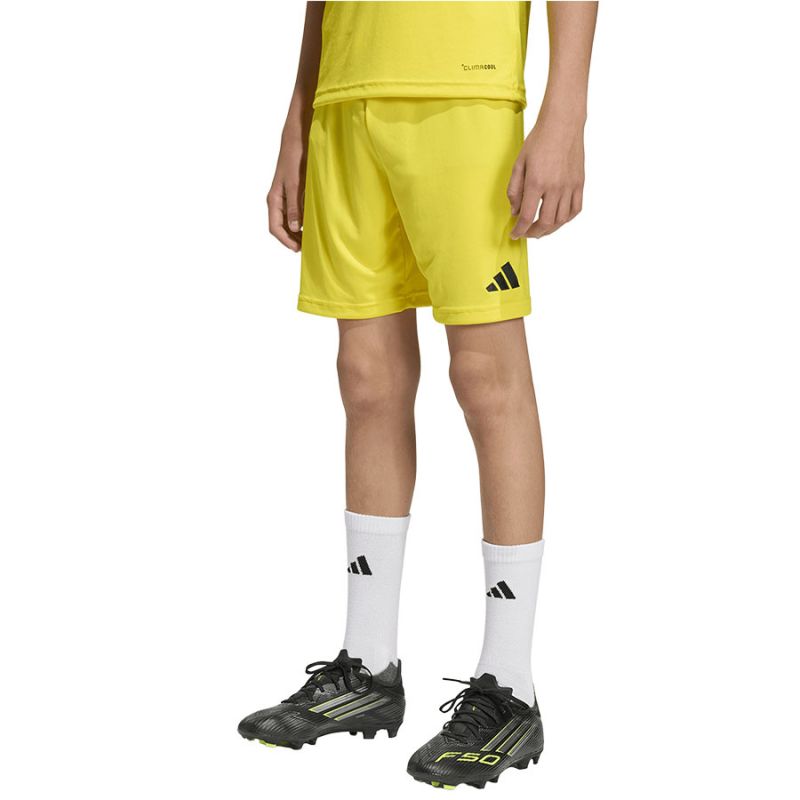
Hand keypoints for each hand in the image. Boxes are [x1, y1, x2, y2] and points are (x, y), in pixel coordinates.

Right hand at [266, 125, 306, 251]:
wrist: (298, 137)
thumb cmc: (294, 157)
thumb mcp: (295, 183)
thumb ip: (295, 205)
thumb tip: (294, 227)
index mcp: (274, 199)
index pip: (275, 227)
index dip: (286, 241)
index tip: (299, 249)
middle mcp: (278, 200)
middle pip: (281, 227)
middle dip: (292, 239)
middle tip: (308, 247)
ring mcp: (285, 197)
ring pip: (288, 221)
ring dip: (297, 231)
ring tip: (311, 238)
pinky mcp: (294, 193)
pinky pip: (295, 212)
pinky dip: (302, 221)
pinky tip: (313, 223)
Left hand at [507, 116, 584, 238]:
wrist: (563, 123)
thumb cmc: (539, 140)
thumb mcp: (519, 163)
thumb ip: (514, 189)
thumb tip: (515, 211)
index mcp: (536, 182)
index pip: (527, 216)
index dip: (520, 230)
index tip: (515, 234)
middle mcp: (555, 187)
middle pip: (546, 222)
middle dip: (534, 233)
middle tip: (527, 232)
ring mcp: (569, 186)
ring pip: (561, 219)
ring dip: (550, 229)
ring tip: (541, 228)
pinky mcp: (579, 183)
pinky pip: (576, 209)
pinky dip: (566, 219)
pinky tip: (558, 219)